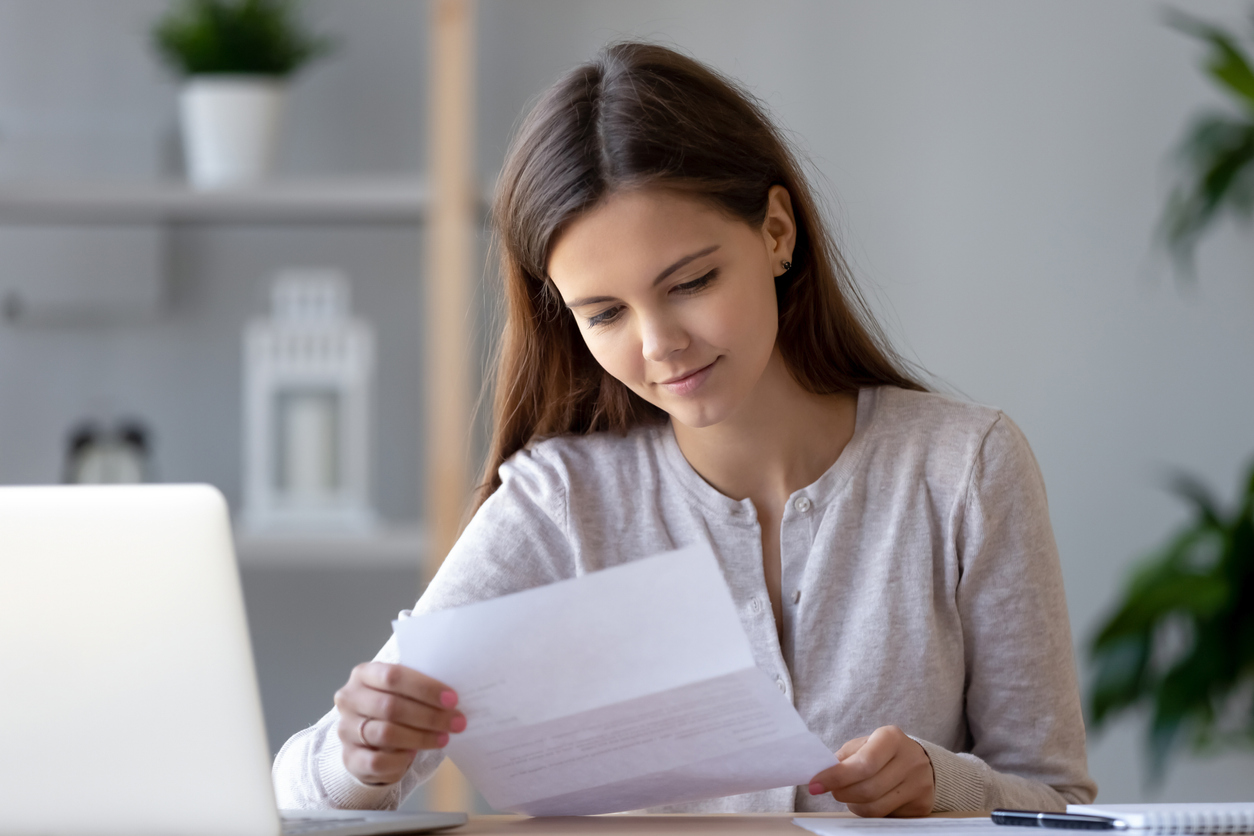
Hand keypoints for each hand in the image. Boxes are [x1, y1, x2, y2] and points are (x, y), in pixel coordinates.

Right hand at [333, 661, 465, 785]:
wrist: (366, 738)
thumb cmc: (392, 707)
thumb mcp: (401, 690)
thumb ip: (418, 689)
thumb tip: (451, 699)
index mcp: (363, 674)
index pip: (393, 676)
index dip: (425, 688)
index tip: (452, 699)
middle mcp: (349, 699)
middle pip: (391, 707)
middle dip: (430, 716)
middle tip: (457, 722)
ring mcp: (345, 729)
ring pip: (386, 734)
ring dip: (421, 738)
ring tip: (443, 738)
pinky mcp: (349, 757)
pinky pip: (377, 761)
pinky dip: (400, 760)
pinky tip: (413, 756)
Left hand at [808, 725, 935, 816]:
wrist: (918, 761)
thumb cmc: (882, 752)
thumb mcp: (864, 745)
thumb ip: (844, 758)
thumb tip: (821, 773)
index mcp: (892, 738)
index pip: (863, 763)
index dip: (837, 777)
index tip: (815, 784)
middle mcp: (911, 760)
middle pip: (868, 789)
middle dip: (842, 793)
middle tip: (832, 790)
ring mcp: (919, 784)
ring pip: (875, 808)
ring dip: (853, 804)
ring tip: (849, 795)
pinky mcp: (921, 805)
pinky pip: (885, 817)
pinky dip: (868, 811)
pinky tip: (866, 801)